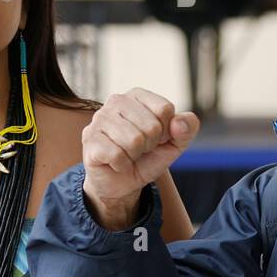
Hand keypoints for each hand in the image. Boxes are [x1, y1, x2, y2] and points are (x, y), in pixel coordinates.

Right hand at [81, 88, 198, 228]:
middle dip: (150, 145)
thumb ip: (186, 129)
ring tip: (128, 154)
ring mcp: (99, 118)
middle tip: (140, 149)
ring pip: (134, 141)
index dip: (166, 131)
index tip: (156, 138)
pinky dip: (122, 165)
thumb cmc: (147, 157)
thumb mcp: (174, 144)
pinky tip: (116, 162)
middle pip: (151, 126)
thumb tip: (180, 122)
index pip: (165, 109)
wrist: (122, 182)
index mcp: (138, 95)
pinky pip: (117, 155)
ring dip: (135, 156)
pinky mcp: (89, 138)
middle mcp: (116, 100)